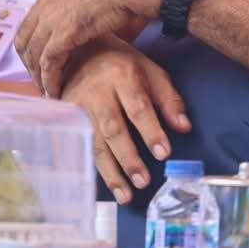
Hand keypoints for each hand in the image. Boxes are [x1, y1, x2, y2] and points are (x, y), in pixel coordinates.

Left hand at [16, 0, 162, 97]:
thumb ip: (92, 1)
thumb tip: (102, 16)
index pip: (33, 19)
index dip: (35, 41)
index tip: (42, 56)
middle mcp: (46, 1)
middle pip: (25, 38)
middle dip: (30, 61)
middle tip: (40, 78)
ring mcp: (52, 17)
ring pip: (33, 53)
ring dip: (38, 75)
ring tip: (47, 91)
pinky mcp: (64, 34)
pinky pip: (49, 63)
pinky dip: (50, 80)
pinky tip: (55, 91)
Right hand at [60, 39, 189, 203]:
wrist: (78, 52)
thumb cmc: (122, 65)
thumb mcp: (151, 71)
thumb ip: (169, 99)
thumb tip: (185, 127)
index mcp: (122, 76)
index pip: (138, 107)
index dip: (151, 131)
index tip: (164, 153)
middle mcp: (96, 92)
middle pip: (113, 129)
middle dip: (129, 158)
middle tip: (143, 182)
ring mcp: (76, 107)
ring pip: (92, 143)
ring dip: (110, 172)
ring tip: (125, 195)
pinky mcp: (64, 119)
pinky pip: (77, 147)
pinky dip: (88, 168)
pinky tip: (98, 187)